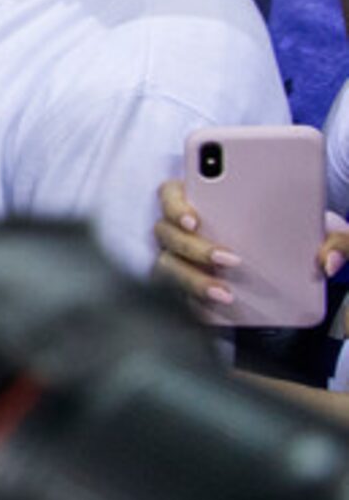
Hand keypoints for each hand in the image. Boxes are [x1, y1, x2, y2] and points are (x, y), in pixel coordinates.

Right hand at [152, 177, 348, 315]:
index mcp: (206, 199)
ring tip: (226, 293)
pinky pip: (178, 295)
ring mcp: (182, 258)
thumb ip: (335, 238)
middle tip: (229, 260)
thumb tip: (328, 260)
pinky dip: (196, 301)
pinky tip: (221, 306)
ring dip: (194, 279)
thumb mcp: (319, 229)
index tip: (195, 219)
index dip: (176, 204)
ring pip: (169, 266)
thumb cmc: (294, 235)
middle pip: (167, 233)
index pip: (172, 193)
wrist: (294, 268)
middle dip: (195, 248)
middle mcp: (186, 228)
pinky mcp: (188, 285)